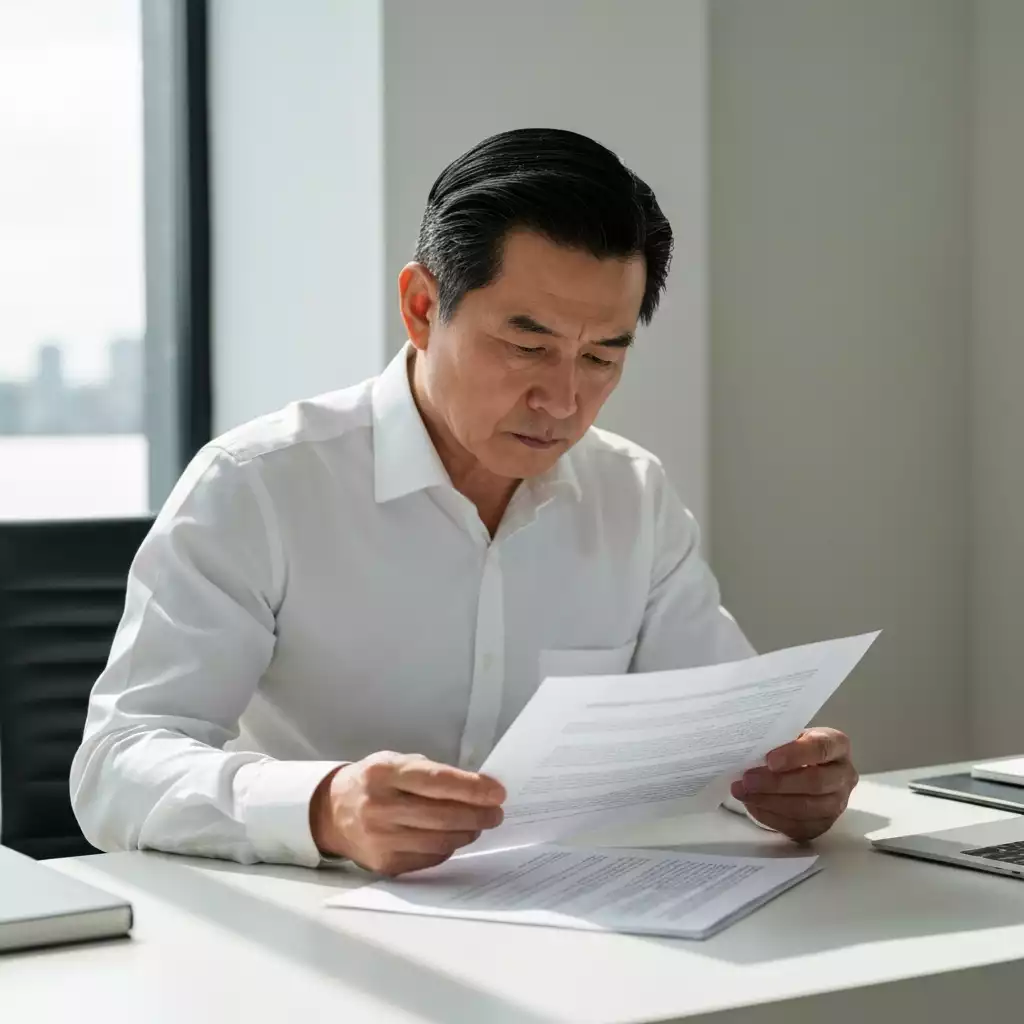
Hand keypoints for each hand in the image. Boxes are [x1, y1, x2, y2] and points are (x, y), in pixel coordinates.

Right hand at [310, 751, 505, 875]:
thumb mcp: (396, 763)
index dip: (471, 788)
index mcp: (384, 773)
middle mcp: (379, 807)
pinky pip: (429, 858)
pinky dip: (448, 847)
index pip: (436, 782)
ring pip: (439, 840)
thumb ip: (431, 774)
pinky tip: (455, 837)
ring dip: (467, 833)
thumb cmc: (374, 782)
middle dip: (477, 815)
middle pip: (442, 815)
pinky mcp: (385, 864)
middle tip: (496, 812)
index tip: (498, 792)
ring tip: (479, 824)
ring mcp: (380, 839)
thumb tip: (477, 789)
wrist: (333, 812)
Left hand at [730, 728, 857, 841]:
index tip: (770, 760)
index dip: (796, 755)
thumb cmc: (791, 747)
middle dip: (777, 783)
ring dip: (770, 801)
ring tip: (744, 792)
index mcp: (838, 745)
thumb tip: (750, 753)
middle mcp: (844, 776)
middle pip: (816, 783)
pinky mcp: (824, 825)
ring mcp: (838, 804)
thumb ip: (777, 741)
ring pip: (806, 808)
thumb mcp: (788, 735)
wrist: (800, 767)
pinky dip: (771, 816)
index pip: (821, 748)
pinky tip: (752, 805)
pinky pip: (798, 826)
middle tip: (748, 779)